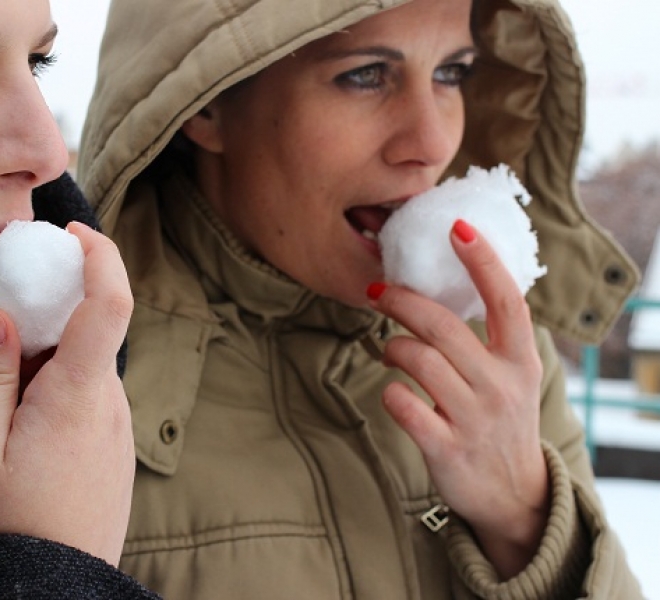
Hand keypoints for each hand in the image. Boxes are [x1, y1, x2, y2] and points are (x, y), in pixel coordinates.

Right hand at [0, 222, 134, 566]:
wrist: (57, 589)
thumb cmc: (10, 526)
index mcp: (78, 395)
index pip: (111, 303)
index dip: (100, 255)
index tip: (73, 232)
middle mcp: (112, 406)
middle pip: (95, 332)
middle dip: (55, 312)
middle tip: (5, 315)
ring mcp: (120, 430)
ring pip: (92, 367)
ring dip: (55, 356)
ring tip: (5, 385)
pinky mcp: (117, 449)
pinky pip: (96, 398)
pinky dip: (66, 385)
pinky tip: (28, 417)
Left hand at [366, 219, 548, 579]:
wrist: (515, 496)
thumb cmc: (502, 421)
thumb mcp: (513, 377)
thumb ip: (488, 338)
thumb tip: (440, 288)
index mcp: (520, 361)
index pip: (506, 300)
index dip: (482, 261)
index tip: (456, 227)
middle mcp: (501, 385)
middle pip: (442, 326)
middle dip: (402, 301)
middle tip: (378, 293)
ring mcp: (474, 418)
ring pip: (417, 358)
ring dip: (392, 347)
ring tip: (390, 352)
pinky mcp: (445, 447)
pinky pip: (401, 403)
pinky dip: (389, 392)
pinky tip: (394, 392)